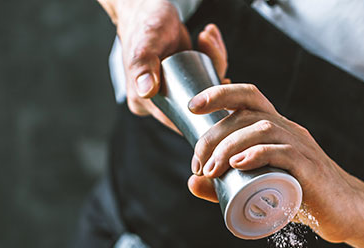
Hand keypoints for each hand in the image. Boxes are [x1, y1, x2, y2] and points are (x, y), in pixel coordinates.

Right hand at [99, 0, 228, 128]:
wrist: (145, 7)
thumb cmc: (143, 23)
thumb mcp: (145, 43)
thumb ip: (143, 65)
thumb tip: (146, 91)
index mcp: (144, 102)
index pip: (178, 120)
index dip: (204, 112)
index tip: (220, 86)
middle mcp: (158, 101)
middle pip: (196, 105)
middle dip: (213, 80)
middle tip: (211, 49)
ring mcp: (171, 90)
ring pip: (204, 90)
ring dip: (215, 62)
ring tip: (206, 37)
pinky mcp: (183, 78)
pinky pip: (204, 77)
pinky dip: (213, 58)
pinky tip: (209, 37)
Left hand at [186, 84, 363, 243]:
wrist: (347, 214)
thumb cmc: (303, 199)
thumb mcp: (261, 189)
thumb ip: (225, 186)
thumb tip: (191, 182)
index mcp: (278, 129)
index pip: (249, 96)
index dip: (219, 93)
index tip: (192, 108)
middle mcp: (289, 131)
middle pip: (248, 114)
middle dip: (214, 135)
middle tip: (198, 165)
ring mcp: (302, 148)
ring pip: (262, 129)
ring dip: (229, 146)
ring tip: (212, 170)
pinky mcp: (310, 170)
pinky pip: (284, 152)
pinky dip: (257, 154)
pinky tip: (238, 164)